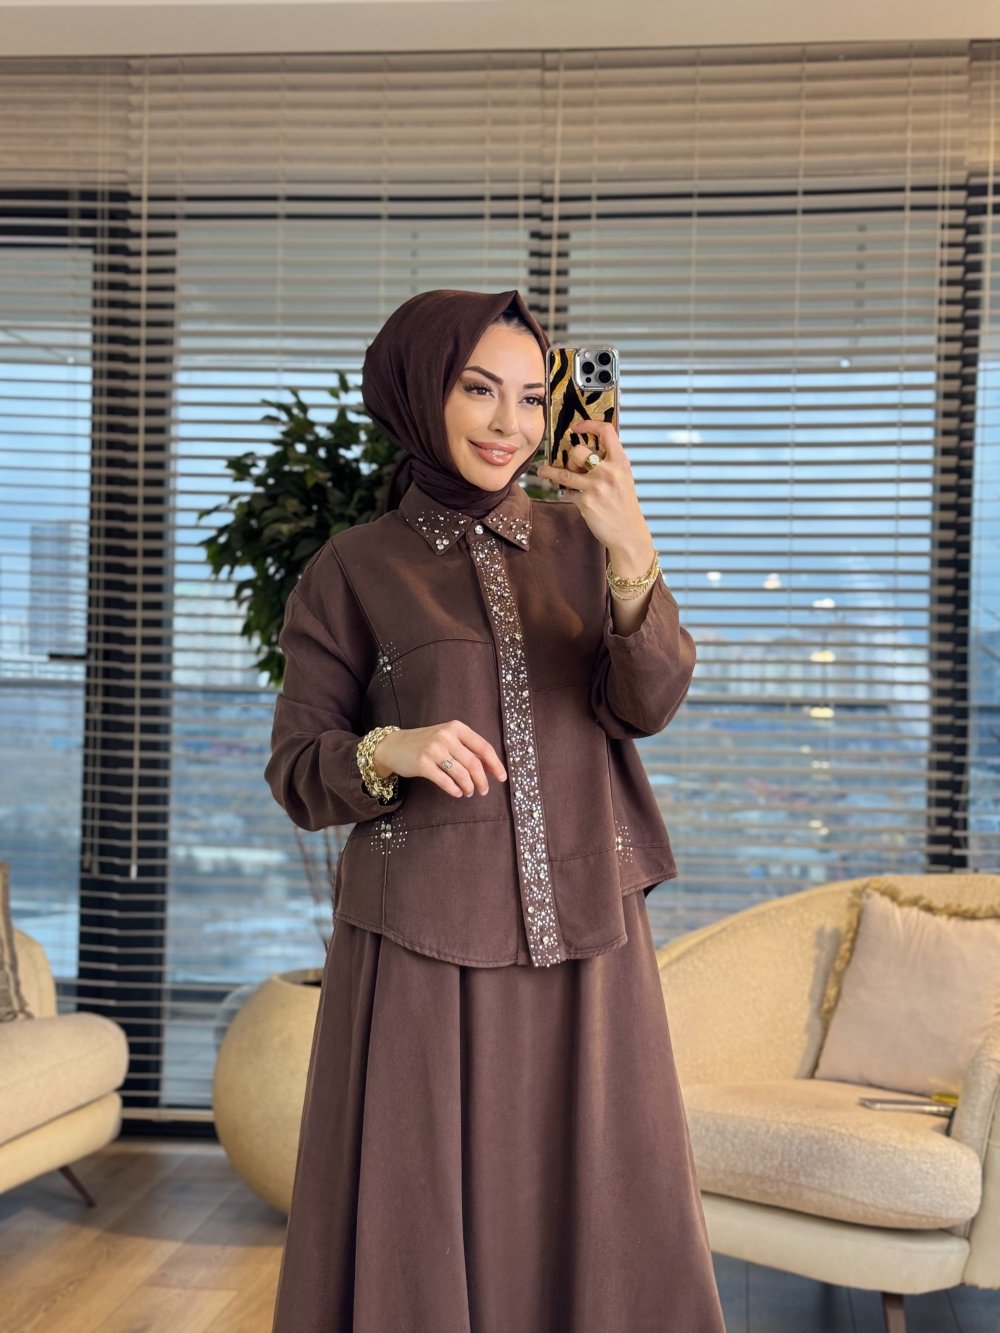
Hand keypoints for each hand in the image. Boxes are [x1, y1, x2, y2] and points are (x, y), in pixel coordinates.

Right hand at [374, 721, 507, 799]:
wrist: (394, 746)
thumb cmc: (426, 743)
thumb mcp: (447, 738)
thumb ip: (467, 749)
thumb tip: (489, 767)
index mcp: (456, 728)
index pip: (483, 747)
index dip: (495, 764)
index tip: (502, 777)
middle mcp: (446, 737)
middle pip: (474, 764)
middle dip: (482, 781)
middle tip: (484, 791)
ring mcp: (434, 750)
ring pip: (461, 774)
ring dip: (469, 787)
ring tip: (468, 792)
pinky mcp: (423, 764)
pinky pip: (446, 782)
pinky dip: (455, 790)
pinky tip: (457, 792)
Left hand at [535, 419, 652, 558]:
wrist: (628, 533)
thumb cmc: (624, 505)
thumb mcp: (623, 478)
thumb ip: (608, 464)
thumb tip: (583, 452)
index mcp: (620, 462)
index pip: (607, 431)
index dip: (589, 424)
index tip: (577, 427)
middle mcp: (609, 472)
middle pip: (578, 451)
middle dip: (570, 458)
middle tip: (571, 467)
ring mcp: (596, 487)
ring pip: (563, 473)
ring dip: (549, 472)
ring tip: (542, 471)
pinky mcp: (586, 503)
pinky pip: (567, 492)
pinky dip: (567, 494)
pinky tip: (572, 496)